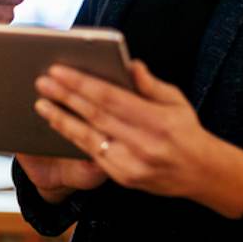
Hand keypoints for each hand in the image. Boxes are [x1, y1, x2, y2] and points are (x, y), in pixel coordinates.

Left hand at [33, 60, 242, 216]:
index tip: (58, 70)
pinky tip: (58, 123)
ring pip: (88, 138)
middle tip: (42, 81)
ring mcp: (131, 164)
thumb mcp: (175, 100)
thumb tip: (130, 63)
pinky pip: (92, 154)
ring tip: (41, 102)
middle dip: (65, 97)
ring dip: (61, 119)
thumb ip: (150, 84)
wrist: (201, 174)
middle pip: (95, 116)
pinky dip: (73, 137)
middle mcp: (142, 144)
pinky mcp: (123, 178)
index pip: (110, 98)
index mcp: (157, 121)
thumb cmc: (186, 130)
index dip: (81, 83)